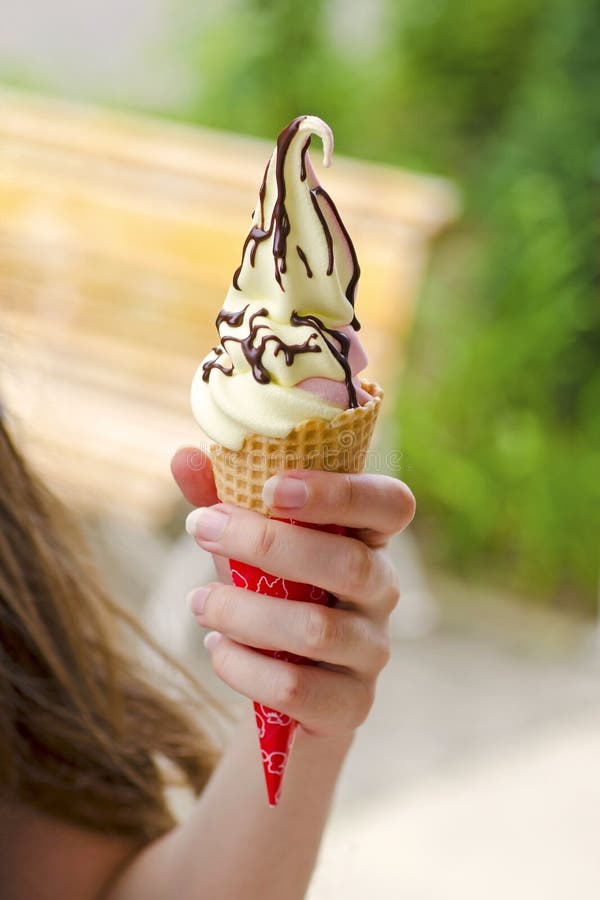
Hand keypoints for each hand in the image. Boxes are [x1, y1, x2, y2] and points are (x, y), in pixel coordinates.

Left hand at [171, 449, 414, 738]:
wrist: (284, 687)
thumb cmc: (274, 593)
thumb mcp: (248, 545)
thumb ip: (224, 500)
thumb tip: (185, 455)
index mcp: (369, 538)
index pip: (389, 504)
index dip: (339, 493)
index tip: (271, 487)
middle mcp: (384, 591)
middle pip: (350, 564)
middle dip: (267, 544)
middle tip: (201, 528)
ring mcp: (372, 651)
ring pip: (317, 630)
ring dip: (244, 611)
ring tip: (199, 600)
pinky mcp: (351, 705)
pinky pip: (297, 688)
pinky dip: (244, 667)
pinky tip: (217, 650)